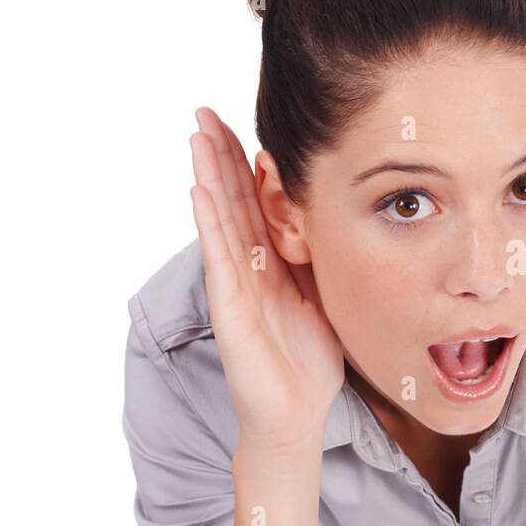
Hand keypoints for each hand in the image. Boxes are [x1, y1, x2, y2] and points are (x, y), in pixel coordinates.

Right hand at [188, 106, 344, 449]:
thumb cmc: (308, 360)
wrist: (296, 414)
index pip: (253, 203)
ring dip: (206, 175)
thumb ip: (317, 257)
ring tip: (196, 134)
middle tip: (204, 110)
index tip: (243, 124)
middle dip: (218, 155)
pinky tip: (198, 190)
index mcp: (269, 263)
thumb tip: (329, 217)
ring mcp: (235, 285)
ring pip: (219, 219)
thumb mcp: (322, 294)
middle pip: (229, 200)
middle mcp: (247, 267)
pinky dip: (209, 223)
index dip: (245, 165)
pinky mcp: (230, 308)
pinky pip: (219, 258)